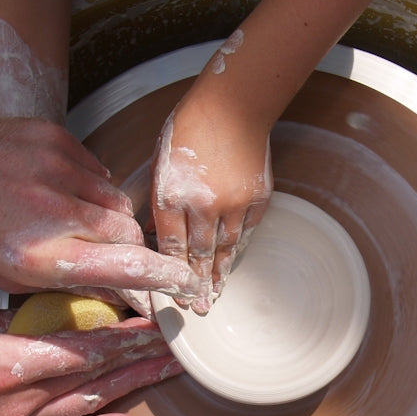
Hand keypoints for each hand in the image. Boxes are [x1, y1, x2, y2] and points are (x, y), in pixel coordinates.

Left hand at [0, 116, 205, 304]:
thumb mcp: (7, 275)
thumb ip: (68, 281)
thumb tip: (118, 291)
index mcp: (39, 255)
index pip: (125, 266)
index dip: (163, 278)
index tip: (184, 284)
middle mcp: (53, 210)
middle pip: (127, 232)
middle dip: (129, 249)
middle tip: (108, 257)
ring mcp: (55, 167)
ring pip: (115, 201)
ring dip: (107, 217)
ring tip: (71, 222)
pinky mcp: (54, 138)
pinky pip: (96, 171)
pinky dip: (88, 188)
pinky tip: (57, 194)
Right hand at [0, 307, 179, 415]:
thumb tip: (43, 309)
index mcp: (2, 363)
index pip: (83, 346)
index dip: (126, 335)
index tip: (157, 320)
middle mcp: (17, 400)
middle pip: (96, 375)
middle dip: (142, 358)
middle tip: (182, 345)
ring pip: (89, 404)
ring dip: (133, 388)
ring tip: (168, 373)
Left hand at [150, 87, 272, 313]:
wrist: (234, 105)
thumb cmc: (190, 128)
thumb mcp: (161, 161)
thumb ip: (161, 201)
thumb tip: (160, 235)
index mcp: (172, 193)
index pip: (171, 246)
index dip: (172, 273)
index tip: (172, 294)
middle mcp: (203, 204)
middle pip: (199, 255)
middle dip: (197, 286)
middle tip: (198, 310)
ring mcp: (233, 204)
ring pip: (225, 249)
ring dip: (219, 275)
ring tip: (216, 296)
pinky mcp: (256, 199)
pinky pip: (245, 233)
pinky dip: (237, 251)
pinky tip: (232, 265)